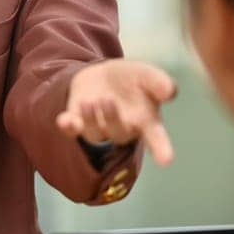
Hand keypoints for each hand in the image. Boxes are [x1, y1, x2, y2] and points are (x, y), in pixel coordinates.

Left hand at [54, 59, 178, 166]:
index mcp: (144, 120)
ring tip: (89, 101)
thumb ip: (158, 81)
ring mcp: (99, 127)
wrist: (101, 75)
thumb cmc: (130, 80)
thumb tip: (170, 92)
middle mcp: (122, 128)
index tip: (167, 160)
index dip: (161, 148)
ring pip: (94, 134)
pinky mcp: (78, 121)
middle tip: (107, 100)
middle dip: (112, 119)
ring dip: (90, 120)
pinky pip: (72, 130)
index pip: (156, 137)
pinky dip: (68, 126)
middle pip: (119, 134)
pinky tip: (64, 120)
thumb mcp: (145, 74)